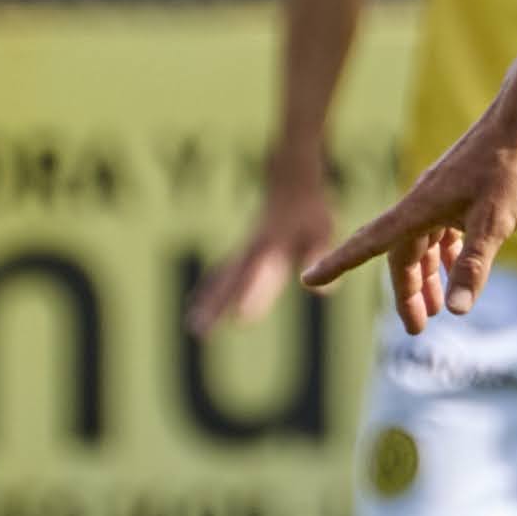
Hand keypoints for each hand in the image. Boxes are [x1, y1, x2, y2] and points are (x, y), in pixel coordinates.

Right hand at [185, 171, 341, 336]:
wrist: (291, 183)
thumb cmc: (310, 211)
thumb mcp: (321, 230)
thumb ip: (316, 255)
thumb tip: (323, 291)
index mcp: (272, 247)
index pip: (260, 275)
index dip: (252, 295)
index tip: (240, 317)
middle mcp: (252, 251)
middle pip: (230, 282)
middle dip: (216, 306)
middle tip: (199, 332)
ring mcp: (243, 251)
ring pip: (220, 279)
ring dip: (207, 302)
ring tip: (193, 328)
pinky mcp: (242, 252)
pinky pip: (220, 273)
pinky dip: (207, 288)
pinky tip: (195, 303)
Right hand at [312, 97, 516, 330]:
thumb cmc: (508, 168)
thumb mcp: (494, 222)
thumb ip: (474, 266)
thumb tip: (456, 310)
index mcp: (418, 210)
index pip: (368, 244)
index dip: (337, 264)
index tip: (308, 279)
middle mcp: (421, 204)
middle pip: (400, 256)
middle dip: (406, 293)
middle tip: (417, 328)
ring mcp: (439, 198)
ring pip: (421, 246)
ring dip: (426, 277)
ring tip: (437, 310)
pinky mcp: (457, 194)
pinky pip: (440, 231)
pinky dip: (445, 255)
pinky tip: (457, 270)